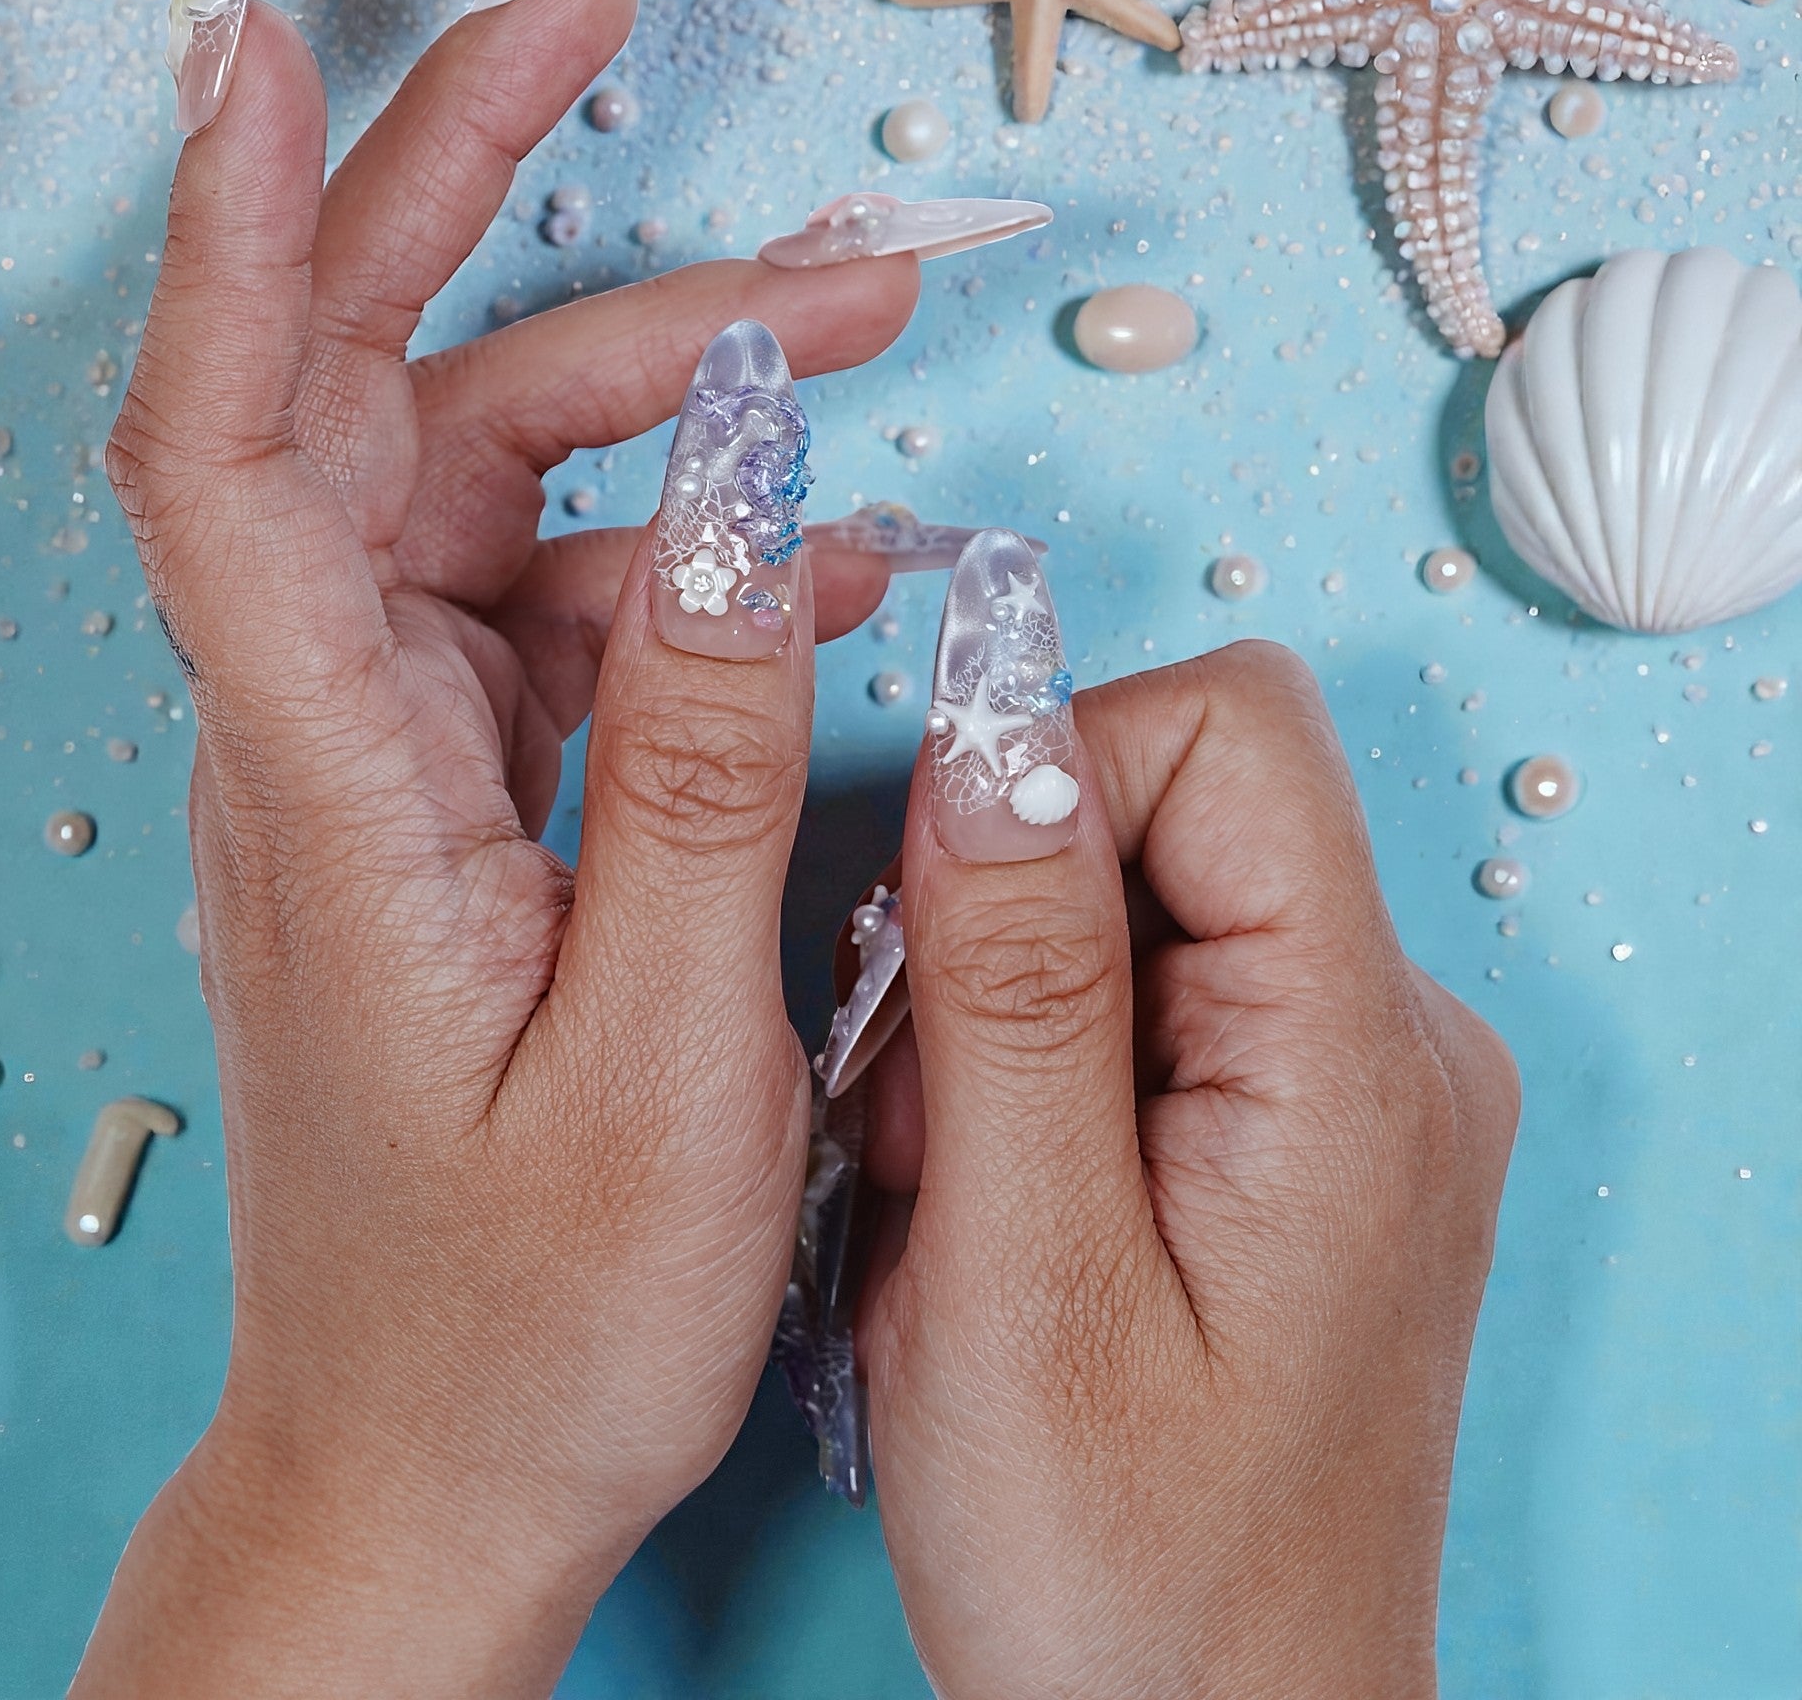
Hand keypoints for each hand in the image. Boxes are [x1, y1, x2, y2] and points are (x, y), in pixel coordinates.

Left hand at [72, 0, 918, 1695]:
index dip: (230, 224)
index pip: (226, 445)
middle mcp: (331, 733)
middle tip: (601, 15)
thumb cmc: (523, 1320)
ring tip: (857, 327)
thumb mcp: (660, 1059)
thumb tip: (767, 502)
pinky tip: (841, 557)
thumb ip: (705, 766)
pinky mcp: (465, 784)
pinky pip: (572, 599)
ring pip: (494, 474)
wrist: (438, 1466)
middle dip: (478, 185)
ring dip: (662, 381)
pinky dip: (700, 546)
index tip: (269, 39)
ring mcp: (396, 748)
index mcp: (331, 789)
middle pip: (362, 384)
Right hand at [854, 607, 1518, 1697]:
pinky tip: (991, 1195)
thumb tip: (991, 742)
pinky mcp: (1284, 1127)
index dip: (1050, 767)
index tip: (924, 911)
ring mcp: (1339, 1083)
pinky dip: (1025, 1064)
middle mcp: (1384, 1036)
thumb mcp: (1029, 1277)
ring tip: (955, 1181)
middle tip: (925, 1104)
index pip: (1227, 731)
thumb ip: (1015, 987)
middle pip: (1169, 802)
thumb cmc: (1134, 1577)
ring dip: (994, 1003)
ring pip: (1127, 898)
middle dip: (997, 914)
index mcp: (1356, 1052)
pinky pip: (1134, 994)